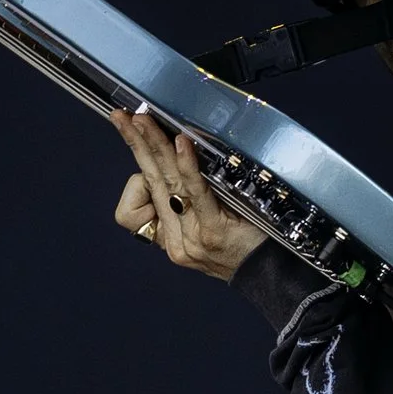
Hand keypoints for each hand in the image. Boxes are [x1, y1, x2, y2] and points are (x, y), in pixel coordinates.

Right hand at [110, 109, 265, 282]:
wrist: (269, 275)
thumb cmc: (242, 246)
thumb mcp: (202, 230)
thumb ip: (183, 205)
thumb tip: (173, 163)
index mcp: (167, 238)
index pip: (131, 211)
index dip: (135, 183)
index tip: (144, 158)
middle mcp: (174, 238)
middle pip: (148, 182)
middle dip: (135, 145)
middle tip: (123, 118)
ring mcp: (191, 234)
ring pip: (166, 181)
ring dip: (153, 145)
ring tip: (143, 120)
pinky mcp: (213, 228)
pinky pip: (196, 190)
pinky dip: (188, 165)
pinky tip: (182, 142)